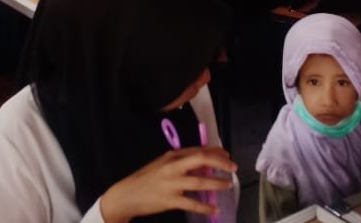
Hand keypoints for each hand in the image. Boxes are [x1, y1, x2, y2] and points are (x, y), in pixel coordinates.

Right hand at [99, 147, 236, 222]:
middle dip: (220, 162)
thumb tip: (204, 166)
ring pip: (199, 182)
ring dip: (216, 184)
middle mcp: (173, 166)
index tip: (227, 156)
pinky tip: (214, 209)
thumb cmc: (147, 179)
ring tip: (228, 185)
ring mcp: (171, 183)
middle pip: (201, 160)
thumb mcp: (163, 165)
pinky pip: (191, 203)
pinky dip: (205, 207)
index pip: (198, 150)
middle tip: (233, 167)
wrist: (128, 195)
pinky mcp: (169, 200)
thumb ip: (181, 163)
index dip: (215, 152)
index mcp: (172, 156)